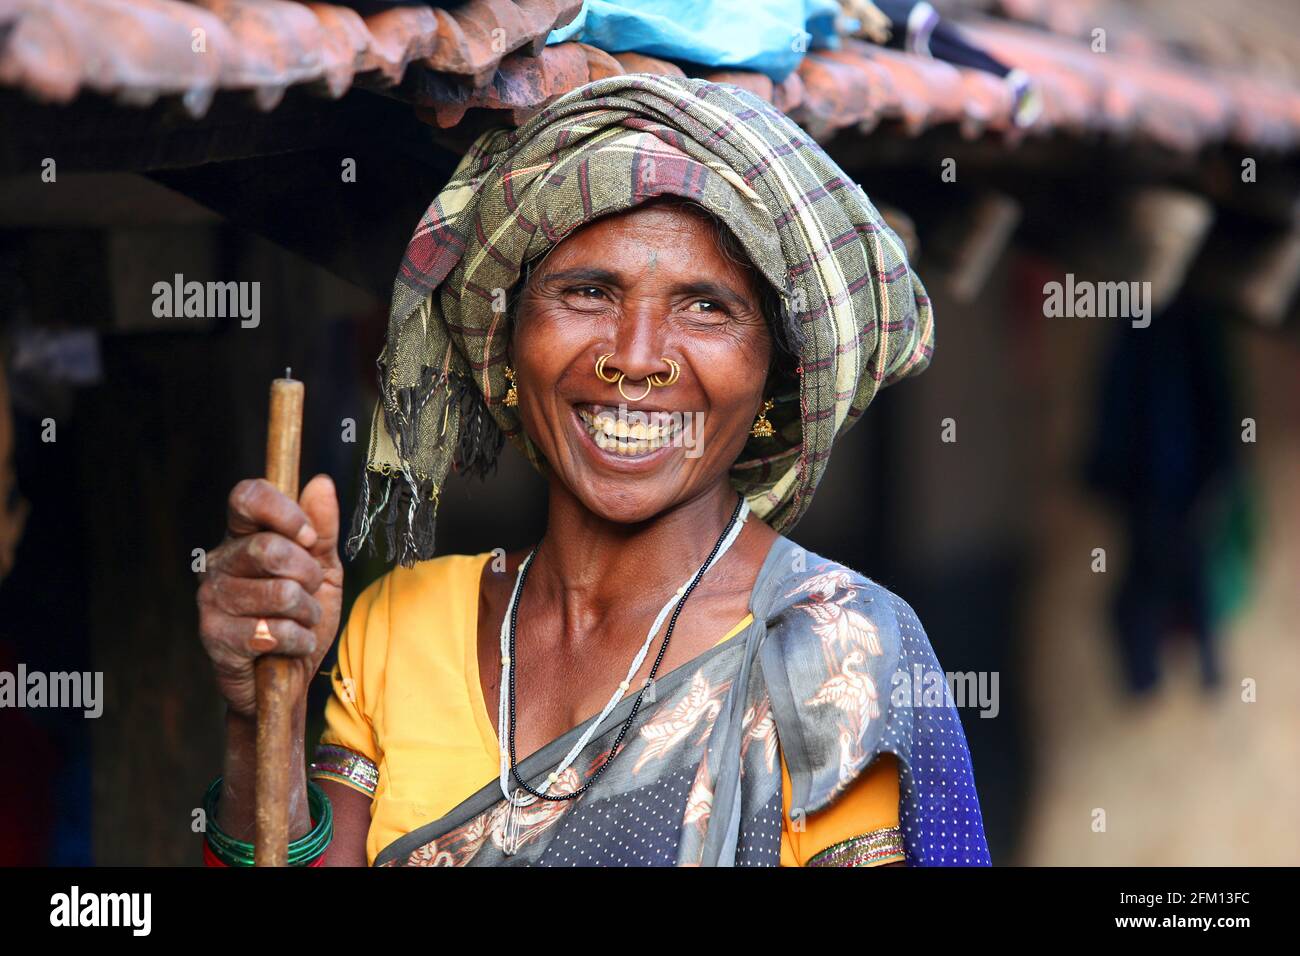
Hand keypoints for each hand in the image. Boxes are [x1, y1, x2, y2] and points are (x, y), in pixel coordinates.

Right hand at [197, 474, 343, 716]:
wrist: (290, 678)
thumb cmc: (302, 617)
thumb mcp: (323, 570)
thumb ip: (322, 530)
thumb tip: (320, 482)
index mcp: (243, 537)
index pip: (247, 497)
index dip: (283, 511)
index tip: (310, 538)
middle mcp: (219, 562)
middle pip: (270, 548)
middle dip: (308, 574)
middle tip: (310, 591)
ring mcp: (212, 599)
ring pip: (280, 593)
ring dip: (307, 613)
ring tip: (301, 621)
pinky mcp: (214, 636)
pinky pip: (273, 631)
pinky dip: (298, 641)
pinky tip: (290, 646)